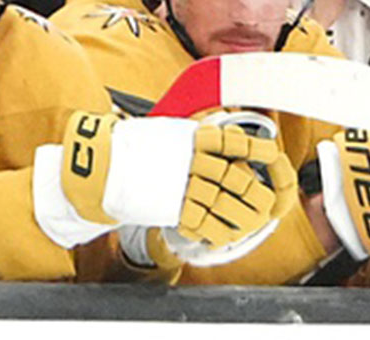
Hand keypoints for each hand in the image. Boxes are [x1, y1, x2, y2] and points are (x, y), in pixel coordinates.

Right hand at [33, 110, 296, 258]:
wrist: (98, 167)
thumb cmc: (129, 148)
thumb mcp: (164, 132)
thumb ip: (191, 139)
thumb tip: (219, 142)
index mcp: (189, 136)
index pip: (232, 141)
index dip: (255, 149)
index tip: (271, 154)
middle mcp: (189, 159)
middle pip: (235, 177)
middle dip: (254, 192)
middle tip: (263, 202)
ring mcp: (181, 183)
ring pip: (225, 203)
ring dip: (243, 216)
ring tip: (251, 222)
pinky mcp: (172, 207)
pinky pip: (205, 223)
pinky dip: (219, 232)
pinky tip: (224, 237)